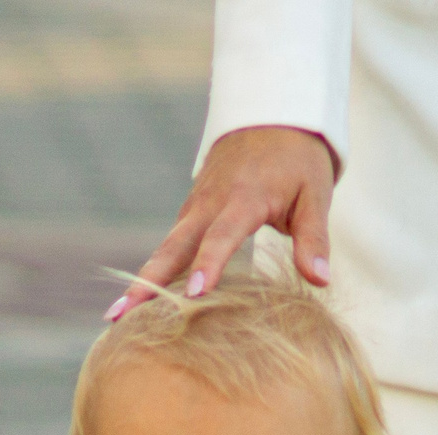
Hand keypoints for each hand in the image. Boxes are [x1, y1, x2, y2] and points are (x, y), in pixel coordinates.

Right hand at [110, 126, 337, 319]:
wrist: (272, 114)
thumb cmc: (299, 159)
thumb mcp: (315, 194)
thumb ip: (314, 240)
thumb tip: (320, 281)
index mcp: (244, 198)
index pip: (222, 236)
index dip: (208, 266)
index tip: (194, 296)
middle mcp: (210, 202)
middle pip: (174, 247)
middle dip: (147, 282)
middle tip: (120, 315)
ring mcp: (195, 206)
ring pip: (166, 248)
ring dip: (142, 281)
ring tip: (117, 317)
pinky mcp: (191, 211)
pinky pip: (172, 245)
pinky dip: (156, 271)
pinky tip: (140, 302)